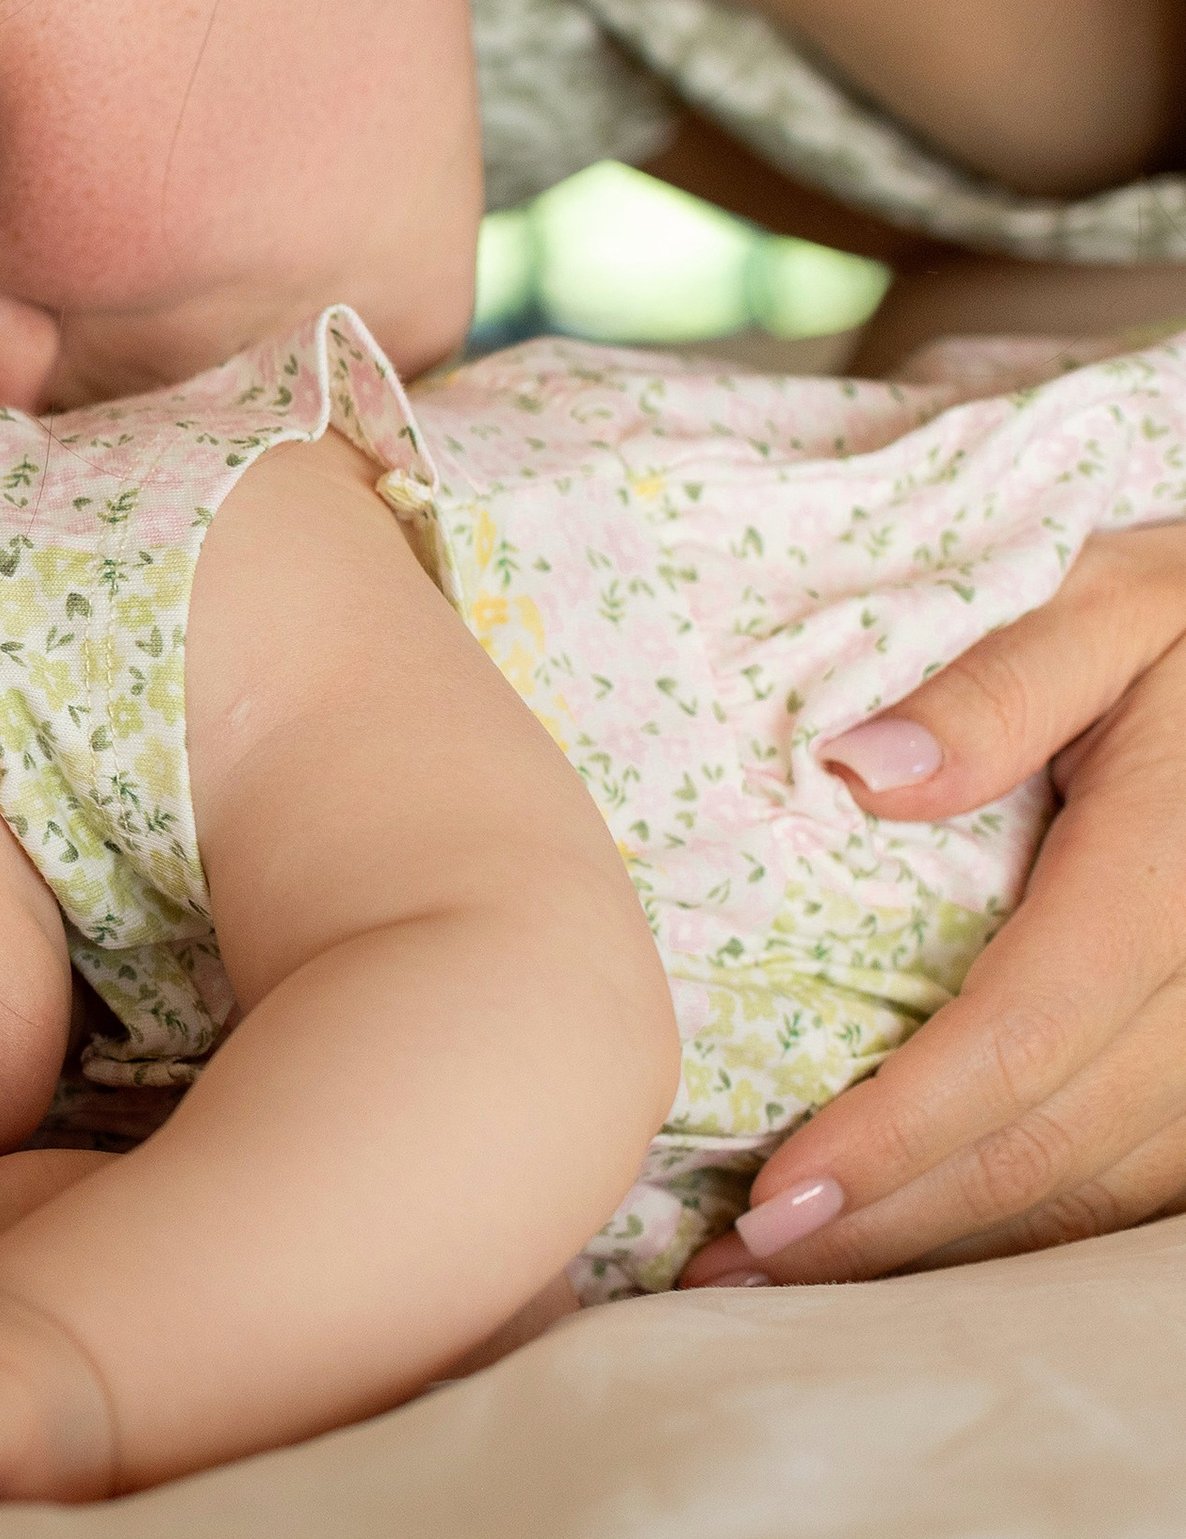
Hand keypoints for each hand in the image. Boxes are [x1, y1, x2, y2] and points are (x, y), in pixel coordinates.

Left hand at [684, 526, 1185, 1286]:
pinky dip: (1022, 1224)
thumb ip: (1003, 686)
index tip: (773, 1200)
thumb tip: (863, 771)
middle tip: (733, 1270)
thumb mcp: (1118, 602)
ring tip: (791, 1273)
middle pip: (1050, 1146)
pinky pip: (1137, 1177)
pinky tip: (913, 1237)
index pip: (1023, 1039)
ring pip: (1097, 1189)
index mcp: (1174, 875)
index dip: (898, 1135)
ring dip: (945, 1248)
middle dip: (890, 1226)